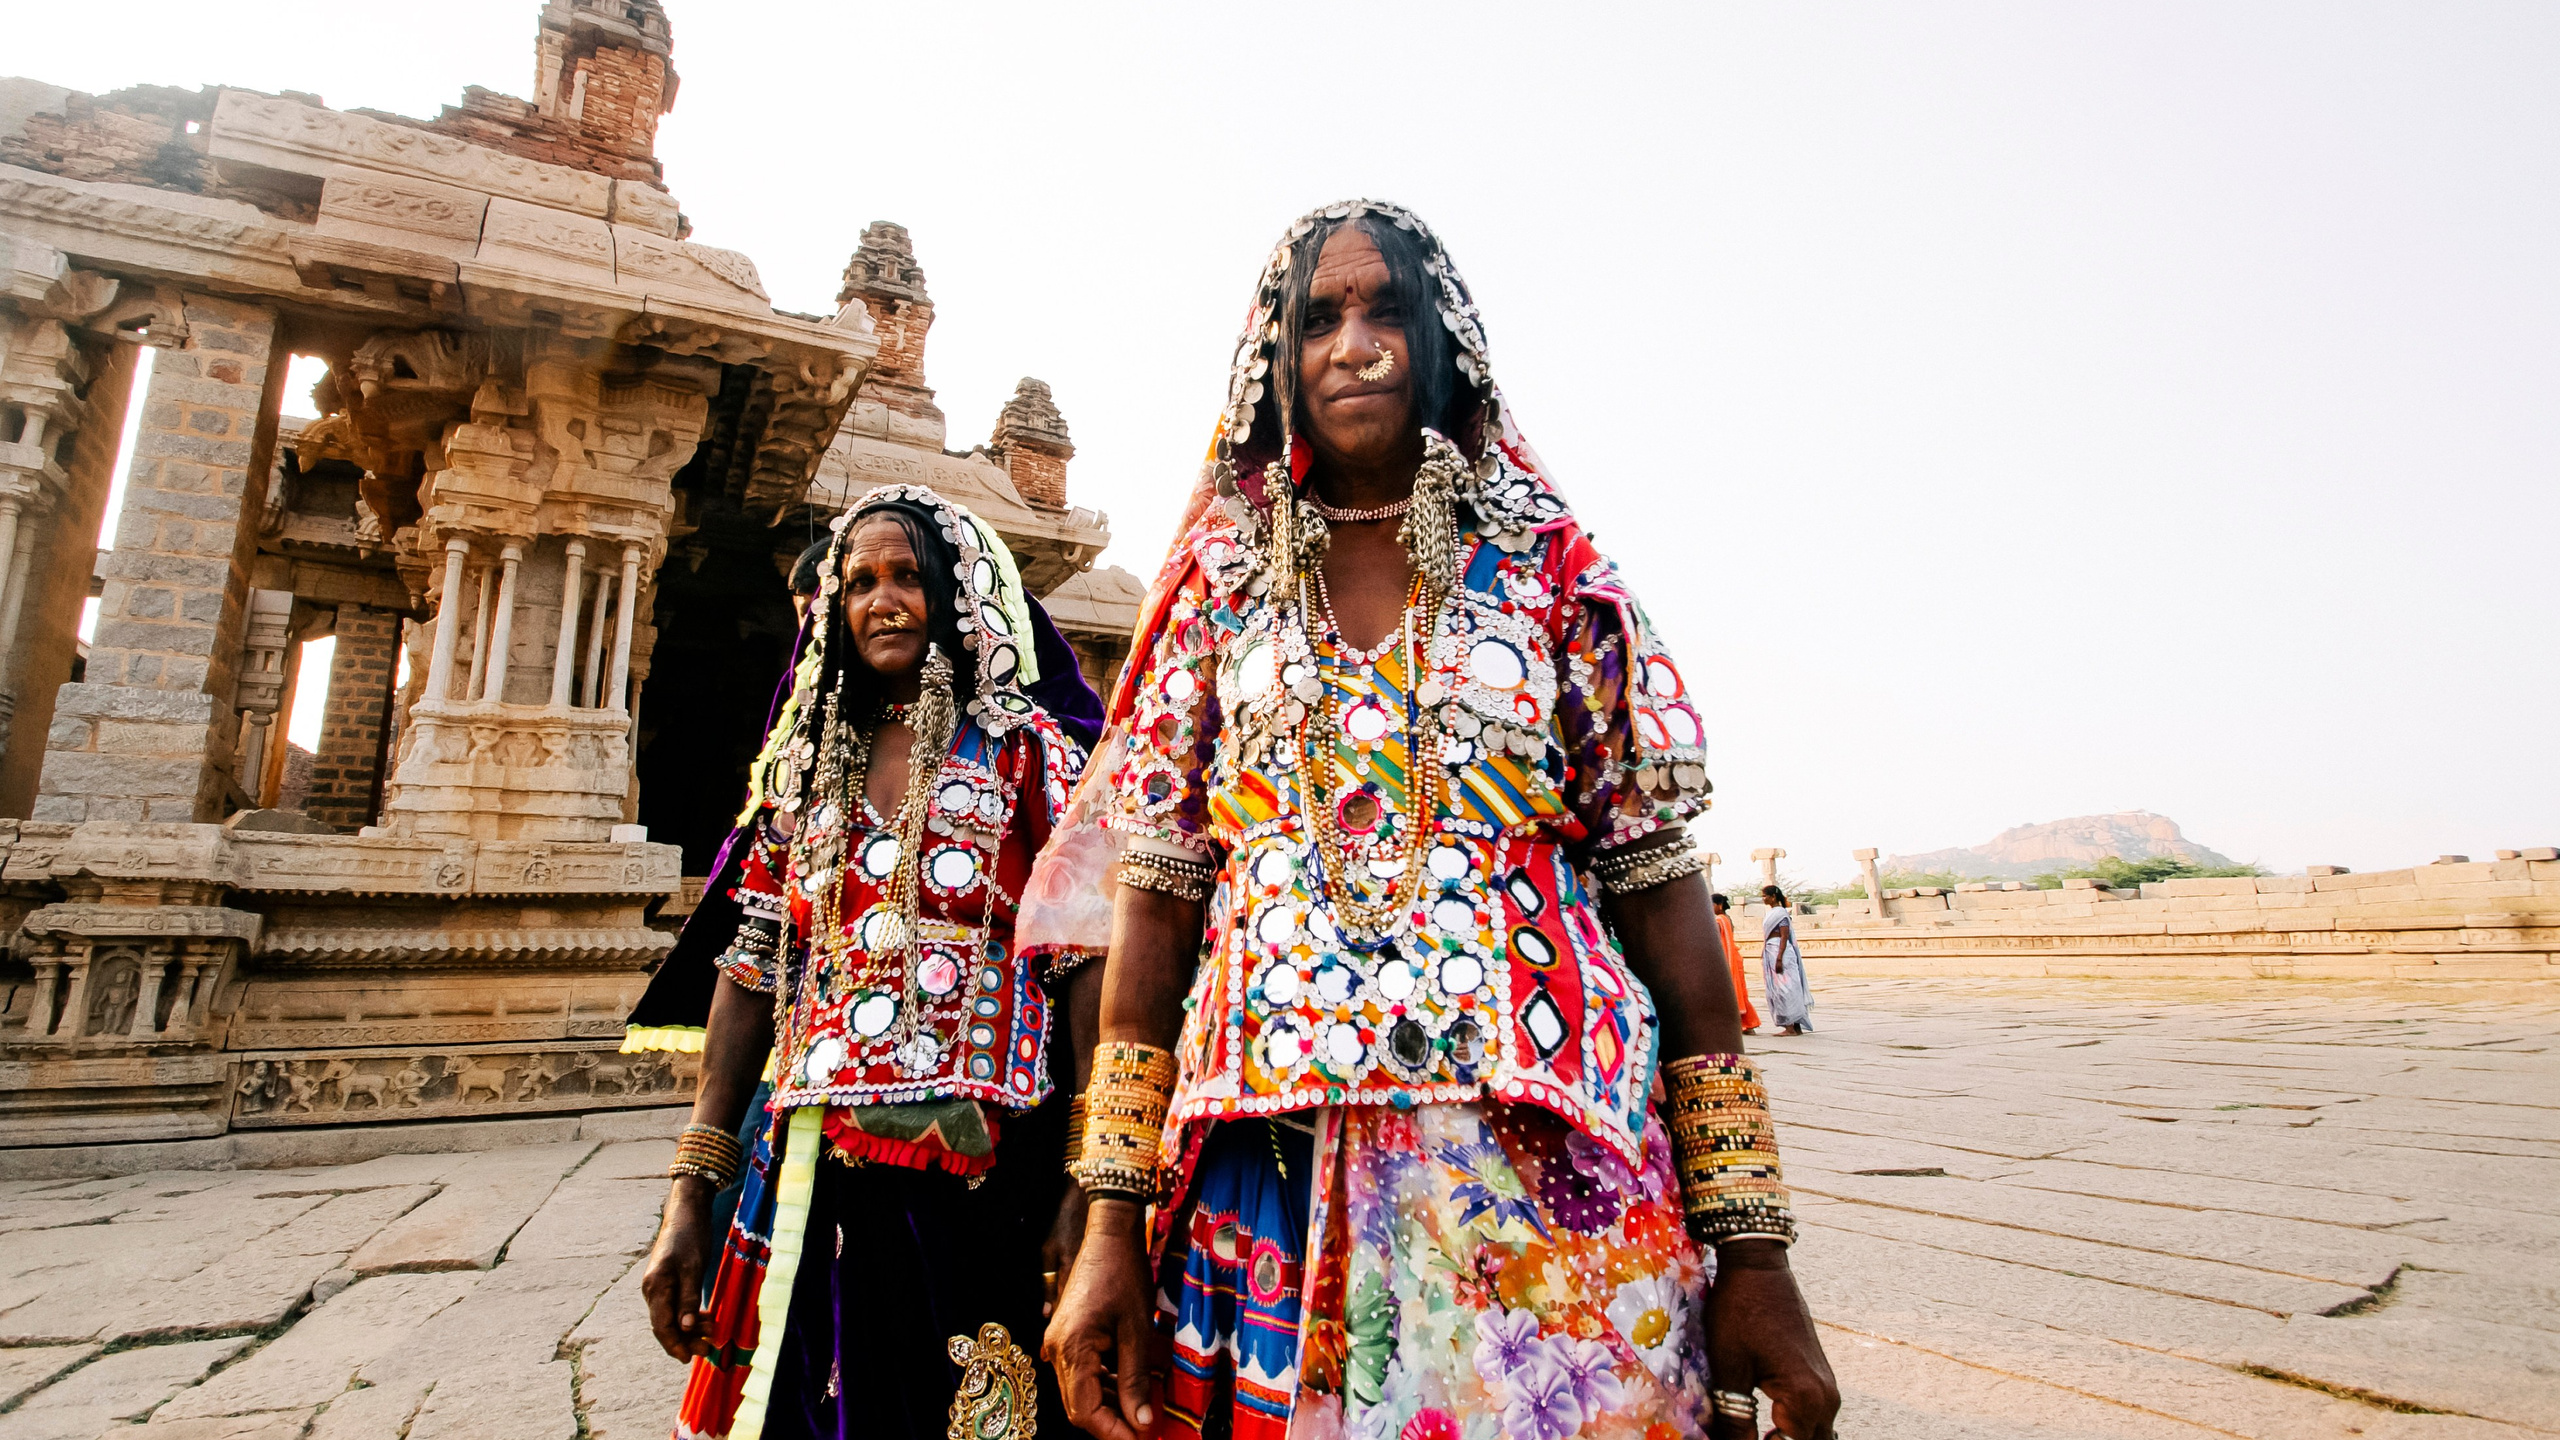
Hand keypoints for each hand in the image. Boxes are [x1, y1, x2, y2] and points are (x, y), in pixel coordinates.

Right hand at [640, 1177, 719, 1360]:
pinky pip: (675, 1306)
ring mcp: (658, 1286)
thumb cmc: (691, 1237)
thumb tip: (685, 1328)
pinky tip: (705, 1319)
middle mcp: (652, 1289)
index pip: (661, 1326)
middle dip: (685, 1340)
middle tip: (708, 1349)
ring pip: (671, 1317)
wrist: (686, 1211)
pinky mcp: (667, 1282)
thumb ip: (688, 1299)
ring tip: (712, 1333)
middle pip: (665, 1325)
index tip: (690, 1359)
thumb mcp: (693, 1268)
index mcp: (655, 1287)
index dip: (675, 1345)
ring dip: (690, 1329)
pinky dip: (689, 1315)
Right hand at [1043, 1197, 1158, 1439]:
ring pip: (1080, 1391)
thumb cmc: (1124, 1273)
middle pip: (1078, 1406)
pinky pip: (1082, 1372)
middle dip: (1112, 1424)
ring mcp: (1059, 1342)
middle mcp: (1057, 1349)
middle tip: (1144, 1432)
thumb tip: (1142, 1422)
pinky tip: (1129, 1387)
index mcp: (1072, 1349)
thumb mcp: (1137, 1330)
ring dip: (1109, 1406)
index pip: (1085, 1412)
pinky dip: (1104, 1385)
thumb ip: (1136, 1379)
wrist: (1109, 1232)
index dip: (1113, 1433)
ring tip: (1142, 1413)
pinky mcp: (1067, 1335)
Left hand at [1706, 1240, 1838, 1439]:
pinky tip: (1766, 1430)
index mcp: (1805, 1399)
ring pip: (1813, 1436)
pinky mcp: (1820, 1379)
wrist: (1760, 1268)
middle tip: (1744, 1438)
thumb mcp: (1729, 1369)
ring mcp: (1827, 1389)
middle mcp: (1826, 1398)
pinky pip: (1813, 1420)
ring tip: (1753, 1434)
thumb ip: (1733, 1420)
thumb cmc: (1740, 1312)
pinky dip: (1794, 1431)